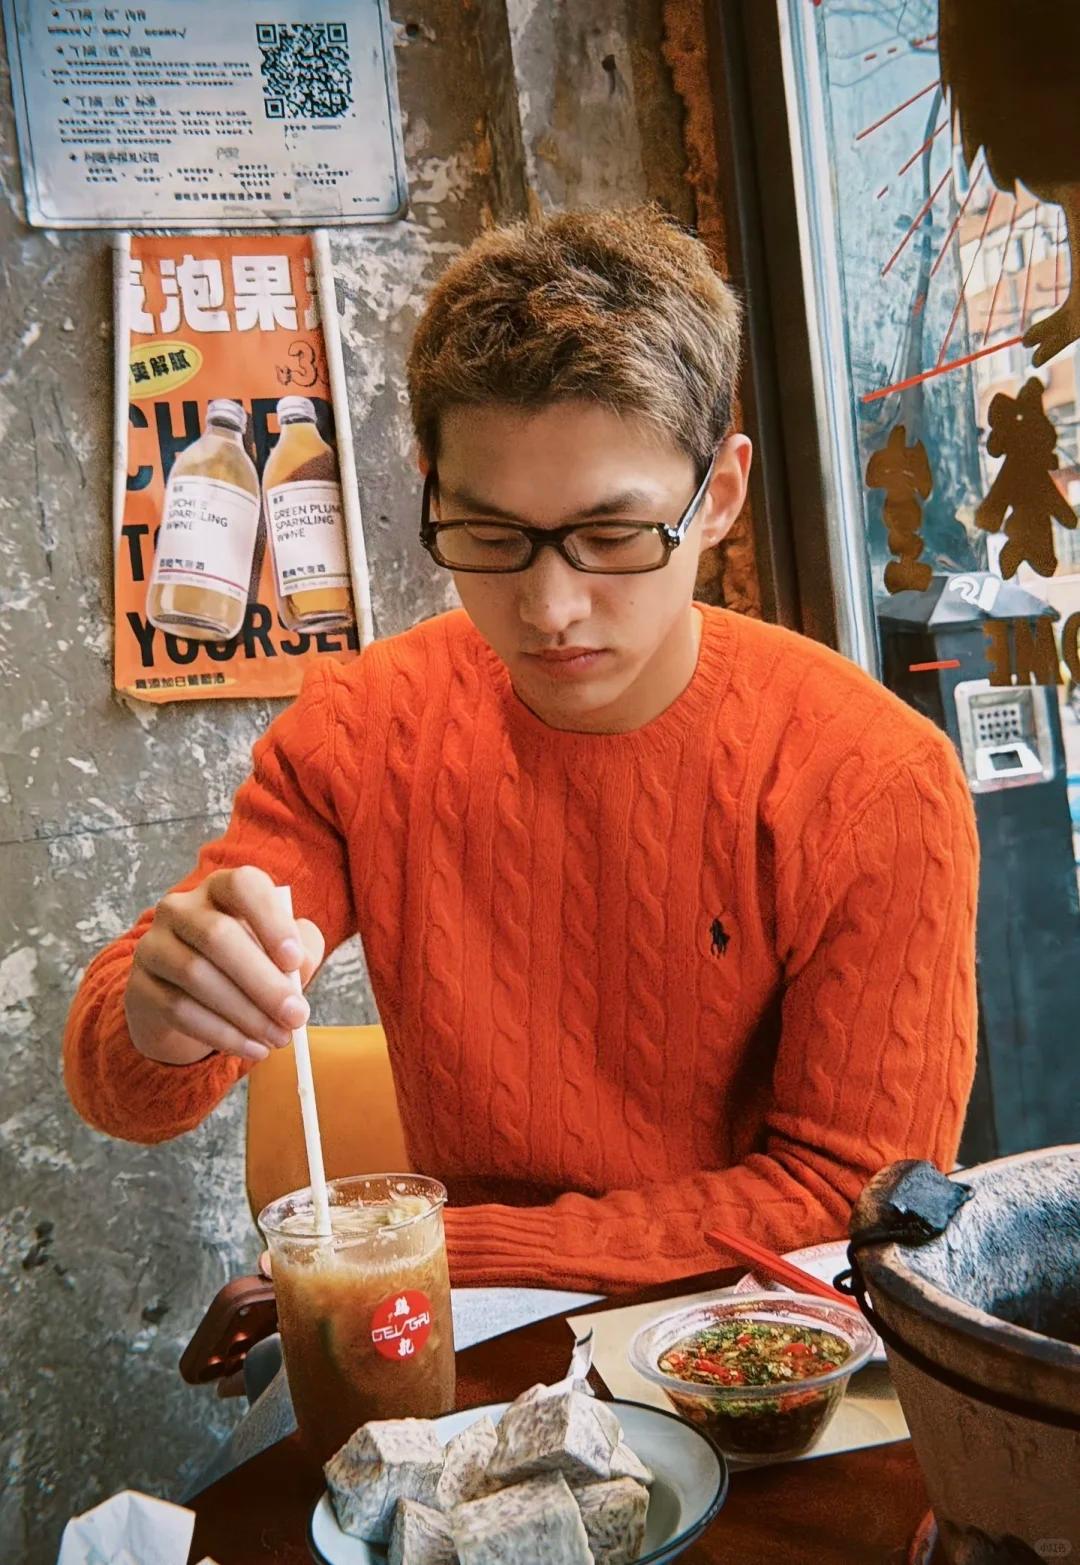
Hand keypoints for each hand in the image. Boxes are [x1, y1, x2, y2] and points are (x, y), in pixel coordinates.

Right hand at [124, 866, 324, 1065]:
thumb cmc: (244, 967)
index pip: (242, 886)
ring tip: (279, 1038)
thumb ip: (301, 952)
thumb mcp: (279, 953)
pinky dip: (223, 1034)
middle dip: (263, 981)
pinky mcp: (140, 986)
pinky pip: (180, 1010)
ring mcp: (154, 945)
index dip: (270, 921)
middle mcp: (181, 909)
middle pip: (217, 936)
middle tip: (296, 1016)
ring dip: (246, 1014)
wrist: (185, 1000)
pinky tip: (252, 1048)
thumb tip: (300, 967)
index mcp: (221, 889)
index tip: (295, 960)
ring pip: (197, 975)